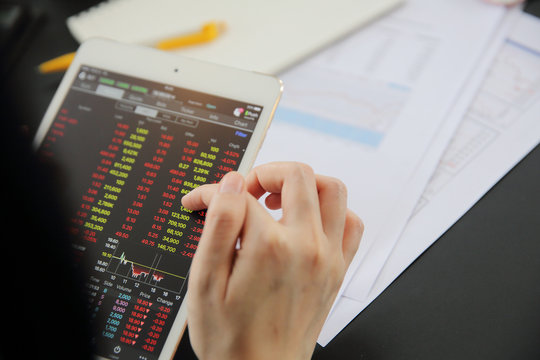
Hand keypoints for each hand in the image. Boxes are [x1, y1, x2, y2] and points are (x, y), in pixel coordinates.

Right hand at [181, 162, 362, 359]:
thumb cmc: (231, 337)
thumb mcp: (206, 282)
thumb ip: (219, 225)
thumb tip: (230, 184)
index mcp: (270, 247)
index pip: (240, 195)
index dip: (212, 193)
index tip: (200, 202)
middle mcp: (306, 246)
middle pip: (296, 176)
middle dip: (265, 173)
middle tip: (246, 191)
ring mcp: (328, 257)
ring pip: (331, 189)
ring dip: (304, 183)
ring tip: (279, 199)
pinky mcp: (338, 270)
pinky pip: (351, 223)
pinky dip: (333, 210)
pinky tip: (308, 221)